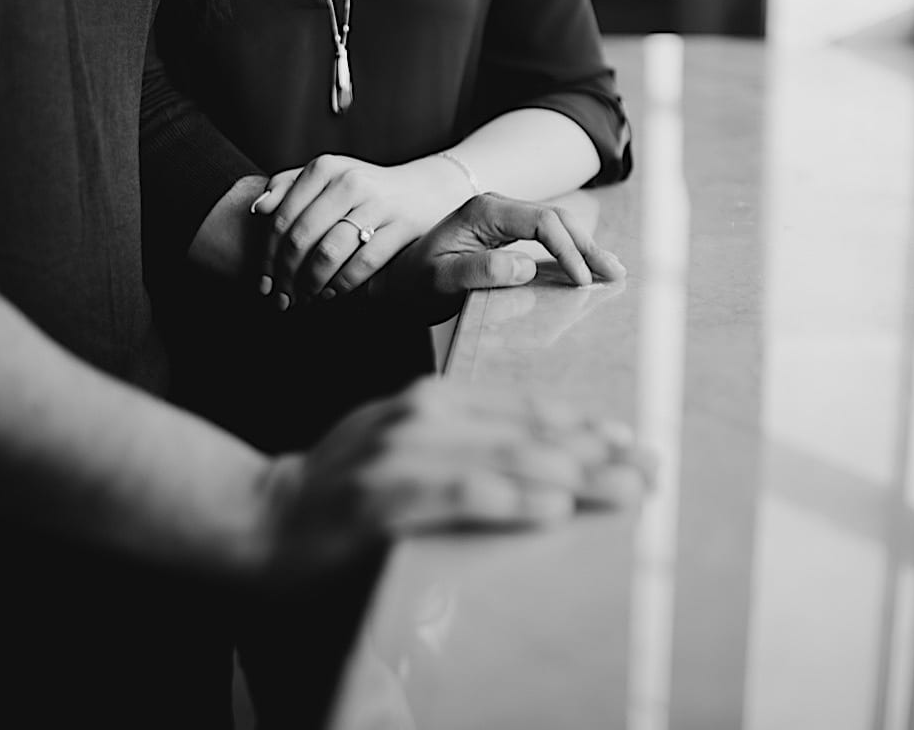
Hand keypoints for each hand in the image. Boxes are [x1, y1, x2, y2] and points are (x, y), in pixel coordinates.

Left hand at [250, 154, 473, 309]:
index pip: (282, 218)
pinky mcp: (401, 227)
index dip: (267, 256)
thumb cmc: (365, 189)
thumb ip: (288, 187)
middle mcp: (349, 182)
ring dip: (311, 284)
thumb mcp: (327, 178)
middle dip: (285, 276)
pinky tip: (332, 294)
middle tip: (281, 299)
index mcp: (324, 168)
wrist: (424, 191)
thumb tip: (259, 209)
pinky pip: (363, 264)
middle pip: (301, 238)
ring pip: (329, 253)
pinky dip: (342, 284)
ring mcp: (378, 204)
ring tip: (304, 299)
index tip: (263, 282)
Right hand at [255, 376, 651, 579]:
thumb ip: (456, 439)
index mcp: (429, 399)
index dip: (581, 423)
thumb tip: (532, 454)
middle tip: (652, 469)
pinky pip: (459, 495)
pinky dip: (510, 498)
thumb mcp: (398, 441)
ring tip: (625, 490)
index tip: (631, 440)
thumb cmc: (340, 485)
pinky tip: (552, 507)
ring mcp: (400, 454)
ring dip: (573, 477)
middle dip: (596, 453)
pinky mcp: (383, 497)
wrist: (261, 515)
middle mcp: (419, 415)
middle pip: (527, 432)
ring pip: (505, 459)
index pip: (521, 407)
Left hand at [371, 193, 624, 318]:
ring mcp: (503, 218)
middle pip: (556, 219)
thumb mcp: (441, 281)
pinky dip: (571, 251)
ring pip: (556, 225)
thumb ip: (480, 272)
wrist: (395, 282)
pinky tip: (588, 266)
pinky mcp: (506, 233)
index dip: (567, 249)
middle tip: (615, 273)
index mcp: (483, 212)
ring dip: (585, 247)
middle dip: (588, 246)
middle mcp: (496, 207)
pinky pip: (547, 236)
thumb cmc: (414, 284)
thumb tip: (526, 267)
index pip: (541, 222)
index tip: (582, 280)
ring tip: (613, 270)